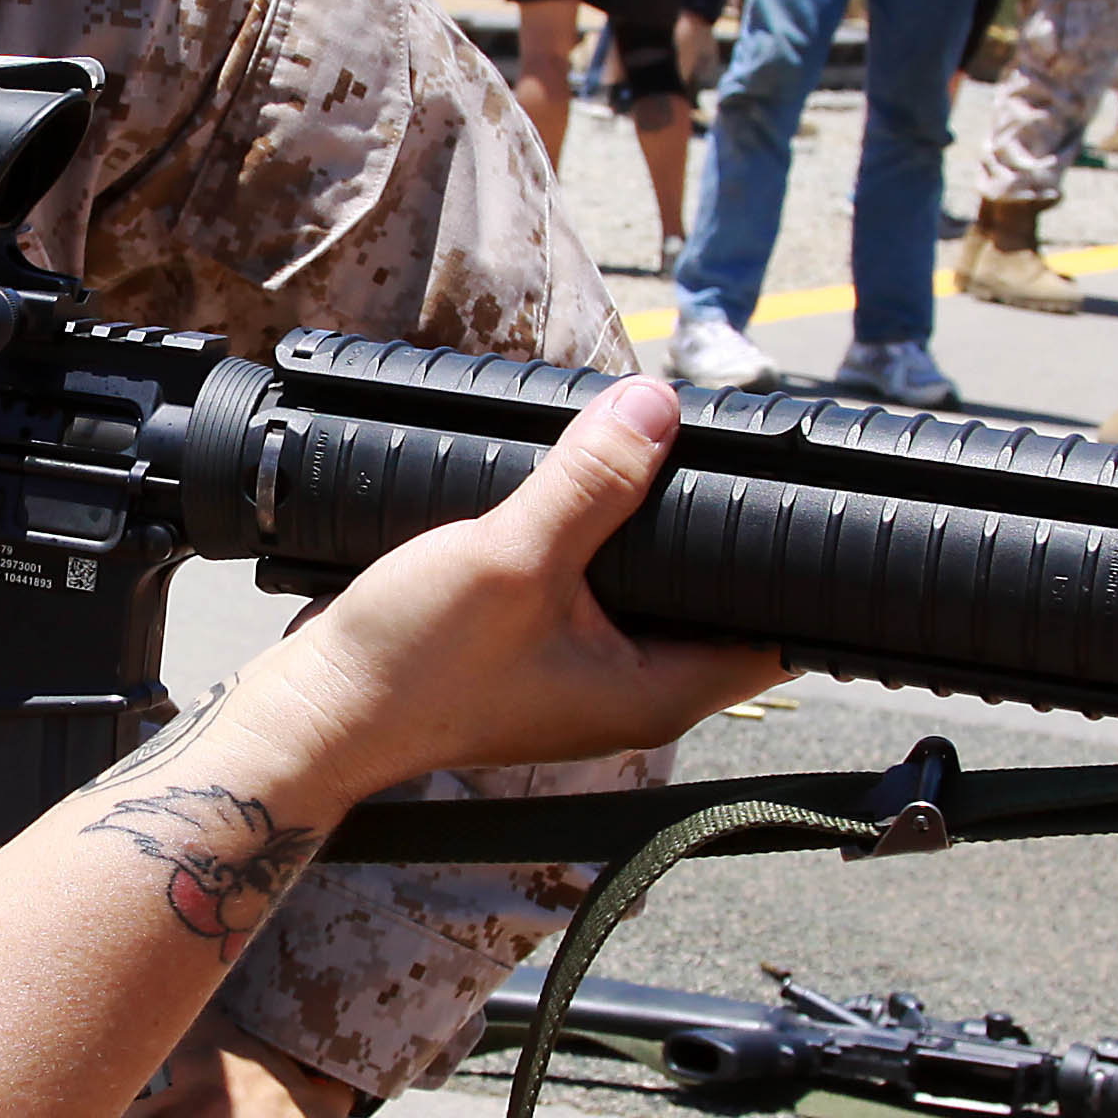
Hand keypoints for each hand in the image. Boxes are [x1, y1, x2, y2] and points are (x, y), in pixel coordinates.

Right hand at [241, 377, 788, 801]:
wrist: (319, 708)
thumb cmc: (414, 665)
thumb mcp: (514, 557)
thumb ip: (592, 483)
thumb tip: (656, 410)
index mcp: (655, 692)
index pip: (774, 637)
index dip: (797, 569)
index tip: (799, 499)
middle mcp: (630, 692)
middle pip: (714, 601)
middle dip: (715, 527)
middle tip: (715, 452)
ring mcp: (583, 676)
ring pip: (650, 591)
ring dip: (648, 530)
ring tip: (648, 458)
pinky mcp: (538, 654)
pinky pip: (594, 591)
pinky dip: (596, 544)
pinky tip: (579, 495)